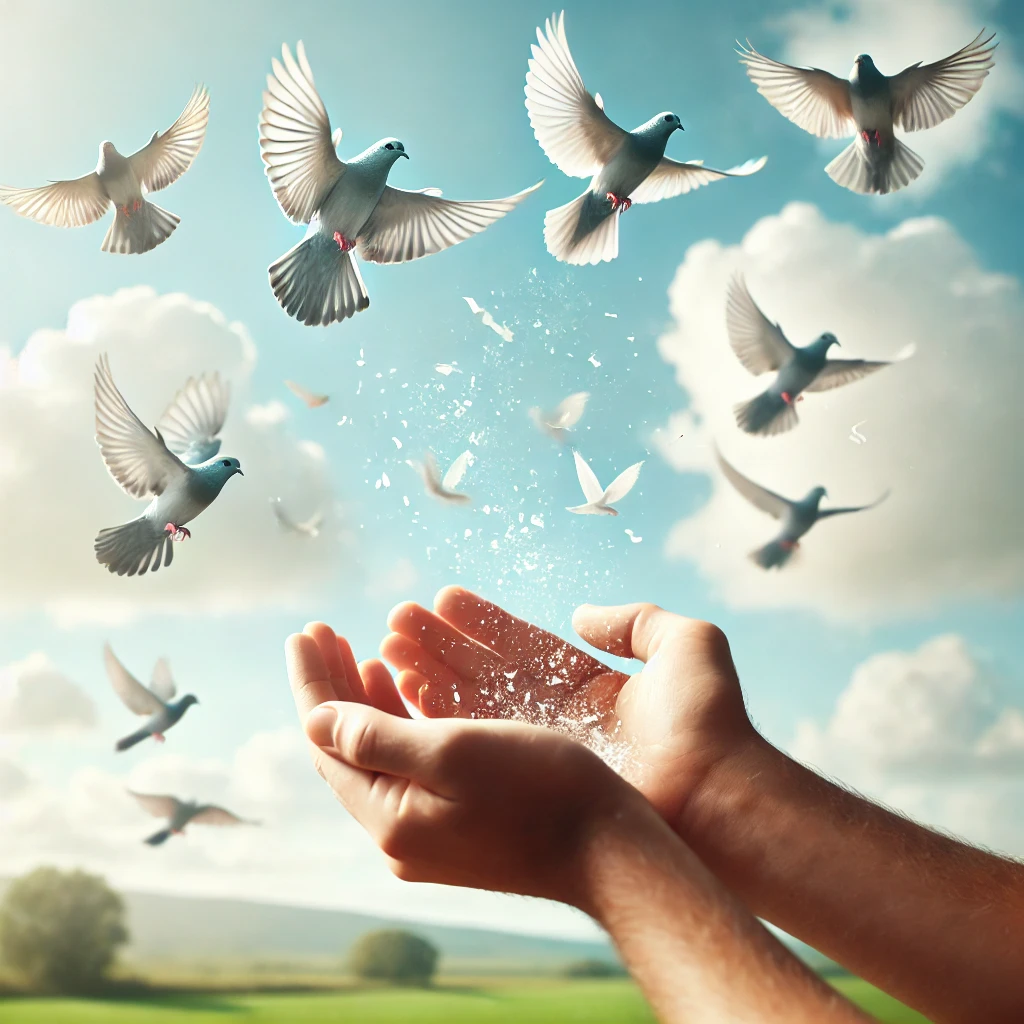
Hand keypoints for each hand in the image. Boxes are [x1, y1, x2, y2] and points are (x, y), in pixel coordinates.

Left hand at [285, 625, 653, 907]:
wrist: (609, 851)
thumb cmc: (540, 790)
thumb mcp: (453, 750)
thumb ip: (377, 735)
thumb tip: (314, 718)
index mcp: (389, 817)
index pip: (327, 740)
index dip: (313, 681)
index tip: (305, 630)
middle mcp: (398, 835)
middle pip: (347, 749)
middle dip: (333, 687)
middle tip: (324, 632)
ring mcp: (426, 837)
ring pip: (378, 758)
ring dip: (365, 704)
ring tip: (362, 654)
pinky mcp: (455, 831)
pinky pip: (408, 770)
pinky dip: (400, 727)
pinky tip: (408, 696)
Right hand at [378, 587, 760, 824]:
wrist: (716, 798)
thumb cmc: (708, 722)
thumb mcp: (686, 646)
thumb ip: (636, 621)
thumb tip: (582, 615)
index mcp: (592, 687)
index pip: (523, 646)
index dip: (481, 622)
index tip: (440, 598)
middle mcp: (560, 718)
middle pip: (488, 672)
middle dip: (441, 646)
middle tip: (396, 620)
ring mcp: (544, 751)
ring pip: (473, 704)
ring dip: (429, 674)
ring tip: (387, 645)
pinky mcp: (532, 780)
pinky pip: (476, 740)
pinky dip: (439, 714)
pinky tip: (405, 689)